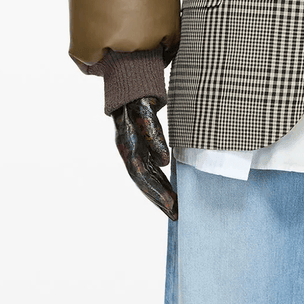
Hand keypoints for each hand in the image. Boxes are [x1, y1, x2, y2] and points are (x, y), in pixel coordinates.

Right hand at [113, 96, 177, 219]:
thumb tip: (164, 162)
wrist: (129, 89)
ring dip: (161, 194)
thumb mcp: (146, 112)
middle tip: (176, 215)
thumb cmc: (138, 98)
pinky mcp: (141, 151)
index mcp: (128, 146)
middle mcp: (129, 153)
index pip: (141, 175)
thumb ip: (154, 136)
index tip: (170, 204)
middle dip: (159, 199)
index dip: (155, 191)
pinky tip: (171, 192)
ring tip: (175, 210)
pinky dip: (161, 183)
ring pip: (148, 179)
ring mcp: (134, 152)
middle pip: (144, 182)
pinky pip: (151, 171)